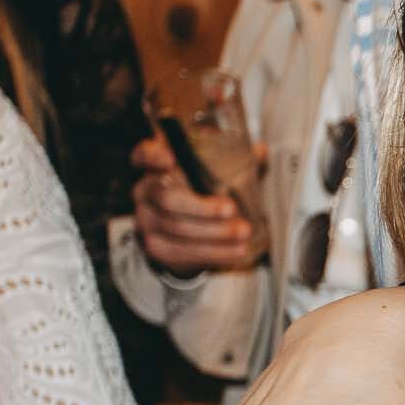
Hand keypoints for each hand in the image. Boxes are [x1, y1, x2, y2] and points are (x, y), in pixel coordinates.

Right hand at [132, 135, 267, 273]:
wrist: (190, 230)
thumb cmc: (202, 190)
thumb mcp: (215, 169)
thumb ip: (234, 157)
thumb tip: (260, 151)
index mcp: (155, 165)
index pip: (144, 154)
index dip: (153, 156)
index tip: (170, 159)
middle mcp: (144, 191)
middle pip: (167, 199)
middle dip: (202, 207)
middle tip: (231, 209)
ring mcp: (145, 220)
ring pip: (177, 229)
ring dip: (214, 233)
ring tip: (243, 232)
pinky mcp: (154, 247)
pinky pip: (181, 253)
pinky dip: (213, 253)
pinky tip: (236, 251)